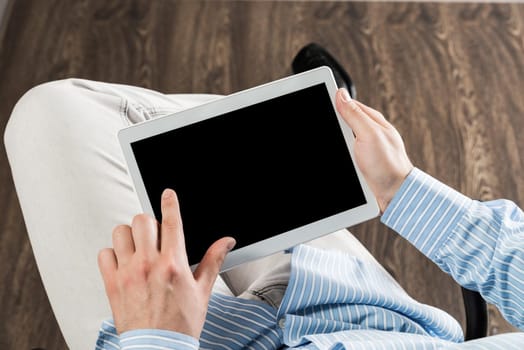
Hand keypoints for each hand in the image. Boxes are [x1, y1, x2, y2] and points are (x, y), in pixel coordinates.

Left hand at [97, 189, 235, 337]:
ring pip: (121, 232)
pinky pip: (104, 253)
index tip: (167, 194)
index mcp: (173, 264)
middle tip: (155, 234)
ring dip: (130, 235)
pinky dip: (112, 253)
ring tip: (138, 247)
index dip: (169, 202)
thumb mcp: (203, 291)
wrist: (158, 348)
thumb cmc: (181, 323)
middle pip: (142, 220)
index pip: (171, 221)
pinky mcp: (112, 283)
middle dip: (150, 222)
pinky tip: (123, 261)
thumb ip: (213, 260)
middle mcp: (148, 264)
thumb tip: (226, 241)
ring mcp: (128, 273)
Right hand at [335, 88, 413, 212]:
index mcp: (373, 121)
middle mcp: (369, 133)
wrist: (394, 195)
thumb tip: (340, 94)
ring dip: (335, 144)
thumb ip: (355, 115)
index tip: (319, 104)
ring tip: (335, 148)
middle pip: (342, 123)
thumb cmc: (388, 165)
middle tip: (326, 131)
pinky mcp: (360, 164)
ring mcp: (364, 149)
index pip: (348, 105)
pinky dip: (340, 156)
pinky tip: (338, 160)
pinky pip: (344, 155)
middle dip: (332, 126)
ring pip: (341, 140)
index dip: (333, 103)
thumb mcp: (369, 134)